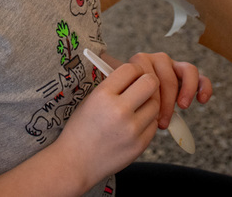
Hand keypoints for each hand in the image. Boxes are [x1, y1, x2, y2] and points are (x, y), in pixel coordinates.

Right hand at [54, 63, 159, 184]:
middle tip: (141, 89)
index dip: (134, 70)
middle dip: (147, 82)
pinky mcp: (139, 145)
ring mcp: (131, 129)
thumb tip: (136, 72)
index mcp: (103, 95)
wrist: (75, 163)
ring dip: (149, 104)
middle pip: (151, 83)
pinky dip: (147, 122)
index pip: (132, 69)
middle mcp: (119, 111)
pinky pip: (154, 124)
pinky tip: (134, 124)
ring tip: (135, 109)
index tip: (133, 76)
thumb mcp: (90, 99)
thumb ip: (113, 86)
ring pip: (156, 104)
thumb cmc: (81, 129)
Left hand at [127, 52, 212, 129]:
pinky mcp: (186, 74)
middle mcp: (157, 60)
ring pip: (187, 71)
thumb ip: (127, 96)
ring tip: (182, 107)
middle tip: (162, 122)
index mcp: (139, 62)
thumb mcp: (123, 97)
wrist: (129, 96)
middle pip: (168, 77)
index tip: (148, 116)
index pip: (150, 76)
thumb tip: (128, 106)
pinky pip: (200, 77)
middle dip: (167, 102)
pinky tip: (202, 99)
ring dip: (187, 91)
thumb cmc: (125, 100)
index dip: (151, 98)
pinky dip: (204, 87)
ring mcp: (173, 65)